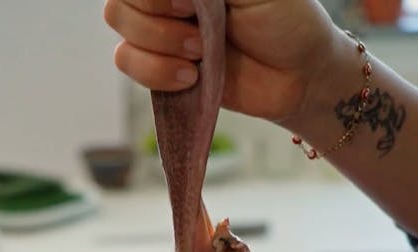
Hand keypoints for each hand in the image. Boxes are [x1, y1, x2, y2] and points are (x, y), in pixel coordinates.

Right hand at [104, 0, 336, 127]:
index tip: (188, 2)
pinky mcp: (160, 66)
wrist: (297, 75)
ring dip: (160, 44)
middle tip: (200, 29)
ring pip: (120, 23)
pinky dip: (155, 71)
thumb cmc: (283, 18)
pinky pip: (126, 60)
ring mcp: (161, 27)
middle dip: (159, 16)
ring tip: (201, 55)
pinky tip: (190, 77)